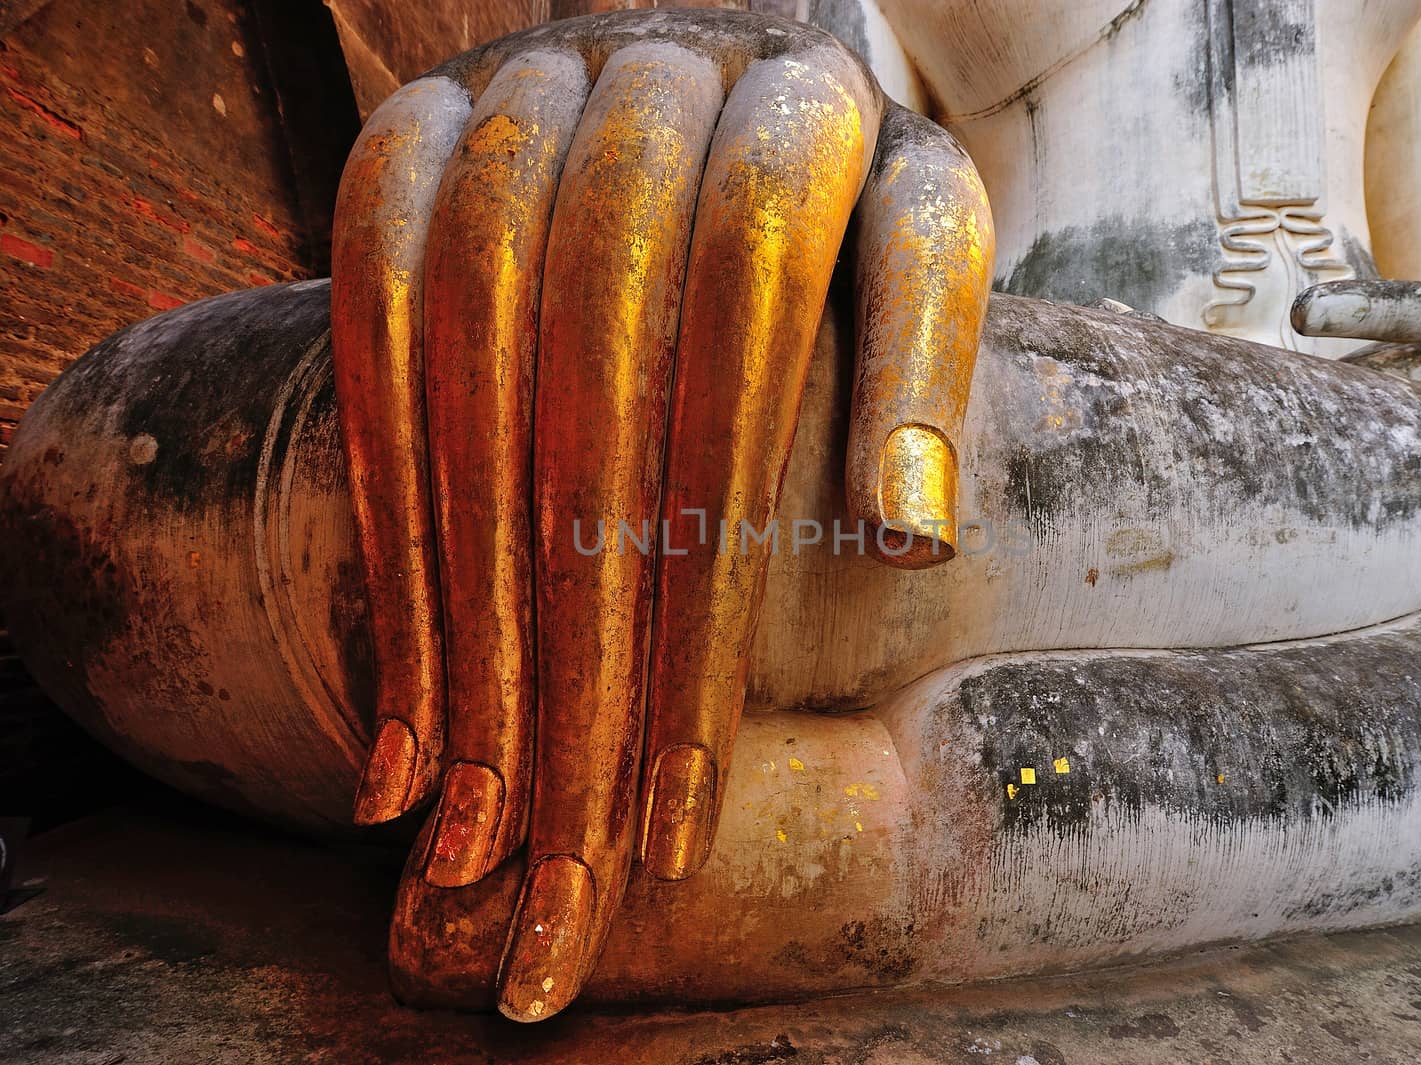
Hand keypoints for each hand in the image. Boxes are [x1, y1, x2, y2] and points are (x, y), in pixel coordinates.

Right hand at [329, 9, 993, 1021]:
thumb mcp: (923, 238)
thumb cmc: (845, 185)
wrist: (713, 50)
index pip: (749, 350)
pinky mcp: (410, 136)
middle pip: (599, 388)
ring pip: (468, 373)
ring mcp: (516, 99)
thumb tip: (910, 544)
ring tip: (476, 823)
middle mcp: (653, 82)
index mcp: (812, 109)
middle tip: (568, 864)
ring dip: (466, 611)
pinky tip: (401, 691)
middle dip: (578, 645)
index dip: (711, 580)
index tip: (682, 804)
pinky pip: (370, 336)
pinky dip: (384, 521)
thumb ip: (921, 359)